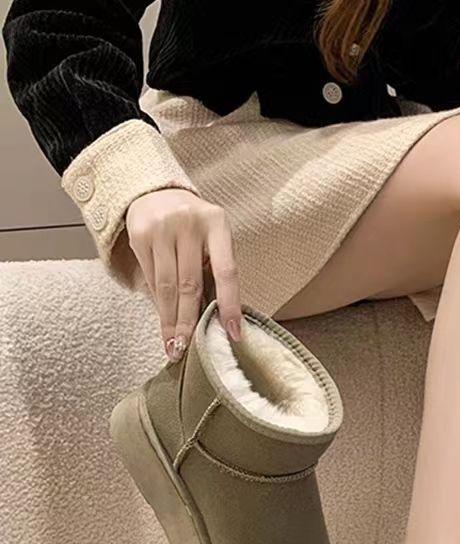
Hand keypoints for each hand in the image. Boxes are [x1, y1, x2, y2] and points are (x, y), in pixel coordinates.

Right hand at [125, 189, 242, 360]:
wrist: (155, 190)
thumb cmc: (193, 225)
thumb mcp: (211, 237)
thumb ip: (215, 269)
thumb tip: (219, 318)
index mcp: (217, 223)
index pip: (226, 271)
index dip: (230, 304)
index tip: (233, 333)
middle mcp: (189, 223)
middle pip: (189, 284)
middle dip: (188, 321)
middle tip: (187, 349)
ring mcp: (162, 228)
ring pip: (167, 286)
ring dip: (169, 319)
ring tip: (172, 344)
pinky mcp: (139, 234)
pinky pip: (151, 278)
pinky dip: (158, 302)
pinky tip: (162, 318)